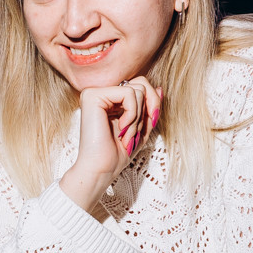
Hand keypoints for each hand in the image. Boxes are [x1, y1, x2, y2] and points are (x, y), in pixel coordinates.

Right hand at [59, 77, 161, 213]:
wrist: (101, 169)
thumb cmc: (118, 153)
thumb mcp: (142, 128)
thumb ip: (150, 107)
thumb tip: (160, 88)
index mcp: (110, 99)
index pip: (141, 87)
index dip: (152, 104)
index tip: (149, 125)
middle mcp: (101, 93)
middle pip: (141, 84)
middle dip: (146, 110)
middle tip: (134, 132)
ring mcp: (94, 93)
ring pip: (137, 89)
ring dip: (138, 117)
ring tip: (126, 134)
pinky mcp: (92, 96)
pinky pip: (128, 93)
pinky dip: (132, 113)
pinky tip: (121, 128)